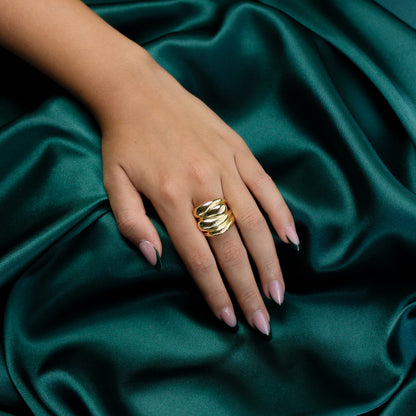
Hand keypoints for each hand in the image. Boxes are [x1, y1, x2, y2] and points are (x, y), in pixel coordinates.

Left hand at [101, 51, 299, 334]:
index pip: (198, 257)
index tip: (229, 319)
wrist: (140, 92)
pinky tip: (290, 240)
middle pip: (231, 247)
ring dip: (269, 261)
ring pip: (254, 221)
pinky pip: (266, 185)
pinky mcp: (239, 150)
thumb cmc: (125, 142)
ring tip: (279, 292)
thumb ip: (131, 224)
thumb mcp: (113, 183)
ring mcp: (225, 166)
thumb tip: (156, 260)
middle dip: (248, 289)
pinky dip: (280, 213)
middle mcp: (201, 184)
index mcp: (168, 197)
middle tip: (263, 321)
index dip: (215, 291)